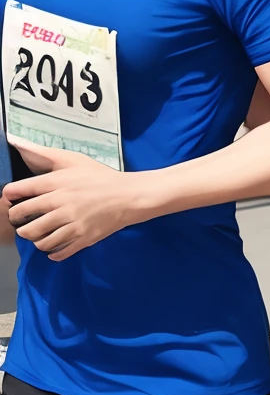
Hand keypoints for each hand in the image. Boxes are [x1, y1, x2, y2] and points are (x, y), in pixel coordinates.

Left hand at [3, 144, 148, 258]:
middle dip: (17, 220)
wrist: (131, 196)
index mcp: (56, 183)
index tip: (12, 200)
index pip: (16, 191)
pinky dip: (52, 252)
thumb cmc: (102, 177)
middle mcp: (60, 204)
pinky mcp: (84, 238)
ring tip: (37, 234)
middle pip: (22, 218)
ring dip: (33, 238)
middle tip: (22, 220)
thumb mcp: (74, 160)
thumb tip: (15, 141)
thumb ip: (45, 154)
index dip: (8, 197)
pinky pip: (58, 252)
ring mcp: (72, 223)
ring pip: (38, 238)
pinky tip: (53, 247)